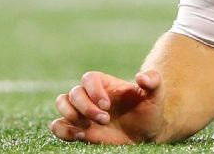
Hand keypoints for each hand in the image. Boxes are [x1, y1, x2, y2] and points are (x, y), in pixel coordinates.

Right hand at [50, 69, 164, 144]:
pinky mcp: (76, 127)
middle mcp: (90, 95)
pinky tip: (81, 136)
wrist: (144, 133)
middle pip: (74, 93)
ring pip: (61, 103)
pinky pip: (57, 125)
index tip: (107, 105)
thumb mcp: (156, 95)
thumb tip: (141, 77)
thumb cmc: (149, 111)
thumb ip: (153, 81)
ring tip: (88, 128)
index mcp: (106, 84)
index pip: (89, 78)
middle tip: (106, 120)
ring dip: (71, 115)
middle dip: (86, 108)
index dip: (94, 91)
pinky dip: (63, 130)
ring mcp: (81, 111)